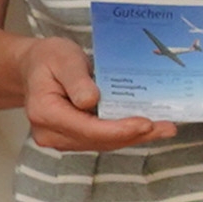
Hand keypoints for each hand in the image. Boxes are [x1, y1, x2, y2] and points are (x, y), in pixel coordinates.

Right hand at [22, 37, 171, 152]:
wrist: (35, 67)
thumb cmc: (49, 59)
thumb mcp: (63, 58)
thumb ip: (76, 80)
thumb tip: (91, 101)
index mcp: (45, 112)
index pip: (86, 128)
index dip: (118, 129)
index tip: (145, 124)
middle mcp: (50, 132)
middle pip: (98, 140)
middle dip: (134, 135)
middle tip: (166, 127)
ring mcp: (61, 138)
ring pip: (103, 143)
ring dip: (134, 137)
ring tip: (165, 128)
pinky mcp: (73, 138)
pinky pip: (102, 139)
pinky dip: (125, 134)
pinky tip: (148, 128)